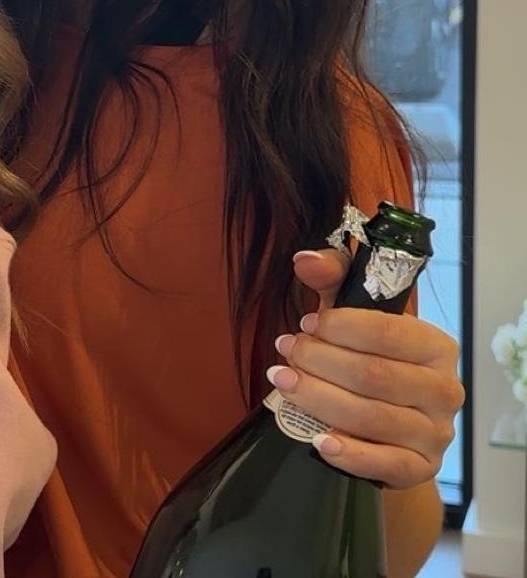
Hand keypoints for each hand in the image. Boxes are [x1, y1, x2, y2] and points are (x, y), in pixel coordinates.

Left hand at [264, 248, 463, 488]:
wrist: (387, 423)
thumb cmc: (366, 354)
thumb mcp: (351, 311)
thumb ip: (332, 276)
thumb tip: (305, 260)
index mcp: (436, 346)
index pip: (388, 332)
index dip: (340, 327)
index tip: (306, 324)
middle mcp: (445, 390)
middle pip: (374, 376)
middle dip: (320, 361)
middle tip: (287, 351)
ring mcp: (436, 433)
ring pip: (372, 418)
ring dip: (319, 399)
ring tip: (283, 380)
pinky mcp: (420, 468)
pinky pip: (385, 464)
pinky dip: (349, 453)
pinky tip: (318, 440)